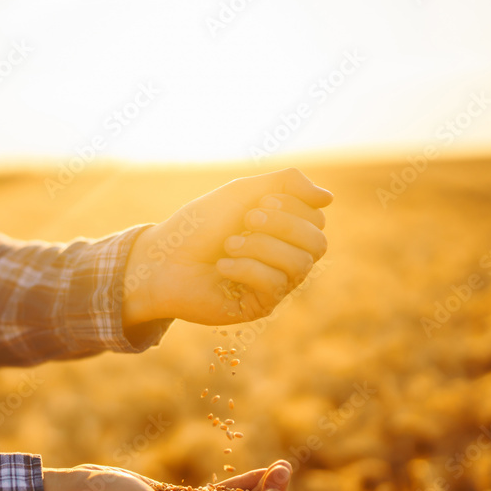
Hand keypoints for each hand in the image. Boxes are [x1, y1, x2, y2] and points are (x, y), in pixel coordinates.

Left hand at [121, 168, 331, 326]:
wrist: (161, 259)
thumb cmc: (198, 226)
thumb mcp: (241, 192)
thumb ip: (285, 184)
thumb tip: (329, 199)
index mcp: (284, 231)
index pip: (316, 219)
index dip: (292, 207)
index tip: (256, 202)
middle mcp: (284, 259)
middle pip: (317, 243)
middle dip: (282, 225)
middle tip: (247, 218)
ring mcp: (274, 285)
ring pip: (299, 265)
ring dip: (261, 247)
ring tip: (229, 244)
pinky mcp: (258, 306)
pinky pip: (275, 286)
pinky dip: (247, 269)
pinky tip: (222, 266)